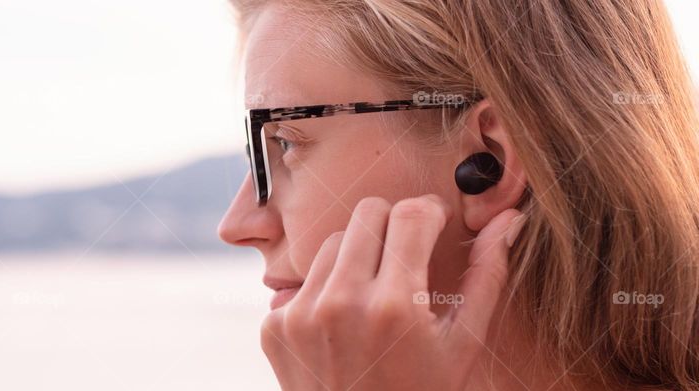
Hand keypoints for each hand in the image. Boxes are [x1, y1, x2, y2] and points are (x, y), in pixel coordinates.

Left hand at [259, 194, 524, 390]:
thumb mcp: (463, 346)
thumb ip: (486, 276)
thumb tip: (510, 219)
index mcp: (394, 306)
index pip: (411, 213)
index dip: (430, 214)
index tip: (435, 227)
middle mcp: (340, 303)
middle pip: (367, 213)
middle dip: (393, 227)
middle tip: (407, 259)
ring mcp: (300, 314)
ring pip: (334, 242)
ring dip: (359, 258)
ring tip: (376, 299)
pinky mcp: (274, 325)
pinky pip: (305, 280)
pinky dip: (327, 292)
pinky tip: (344, 327)